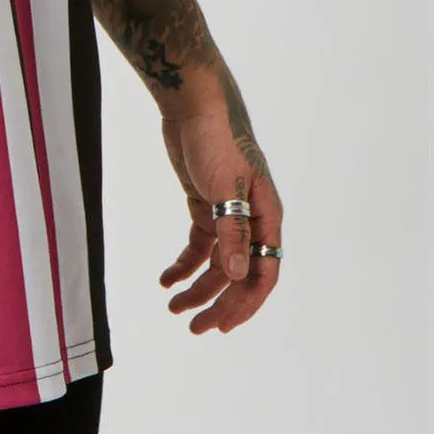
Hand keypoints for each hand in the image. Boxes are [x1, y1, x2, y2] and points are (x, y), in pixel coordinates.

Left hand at [156, 67, 283, 334]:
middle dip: (219, 303)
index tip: (222, 325)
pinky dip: (184, 264)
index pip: (264, 273)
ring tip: (173, 306)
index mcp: (267, 217)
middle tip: (194, 327)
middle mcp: (252, 220)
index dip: (246, 303)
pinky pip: (199, 246)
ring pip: (218, 264)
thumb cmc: (217, 140)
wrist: (195, 105)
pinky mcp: (206, 206)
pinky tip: (166, 279)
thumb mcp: (225, 188)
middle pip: (240, 274)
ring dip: (198, 288)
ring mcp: (229, 214)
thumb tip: (236, 277)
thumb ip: (232, 233)